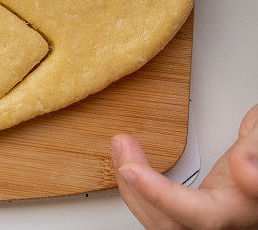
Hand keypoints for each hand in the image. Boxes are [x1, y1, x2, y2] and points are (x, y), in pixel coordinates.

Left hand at [112, 104, 257, 228]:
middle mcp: (222, 222)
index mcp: (242, 209)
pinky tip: (128, 162)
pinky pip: (157, 210)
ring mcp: (203, 218)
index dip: (159, 195)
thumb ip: (255, 150)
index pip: (201, 217)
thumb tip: (245, 171)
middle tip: (122, 143)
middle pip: (168, 222)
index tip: (131, 169)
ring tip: (121, 148)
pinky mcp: (189, 211)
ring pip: (159, 220)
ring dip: (130, 185)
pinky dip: (137, 188)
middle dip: (135, 183)